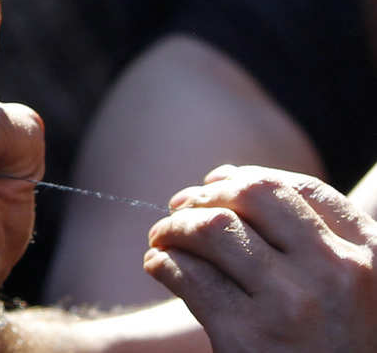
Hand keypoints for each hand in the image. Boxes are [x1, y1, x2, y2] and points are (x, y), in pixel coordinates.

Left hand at [145, 165, 376, 352]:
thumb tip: (226, 178)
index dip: (247, 177)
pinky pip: (190, 276)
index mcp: (372, 255)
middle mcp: (338, 273)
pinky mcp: (247, 339)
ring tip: (160, 236)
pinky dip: (163, 263)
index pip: (300, 189)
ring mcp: (292, 305)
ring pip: (214, 229)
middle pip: (254, 196)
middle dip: (206, 193)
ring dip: (175, 226)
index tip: (215, 180)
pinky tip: (157, 265)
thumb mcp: (347, 291)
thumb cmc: (334, 347)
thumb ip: (305, 238)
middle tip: (179, 204)